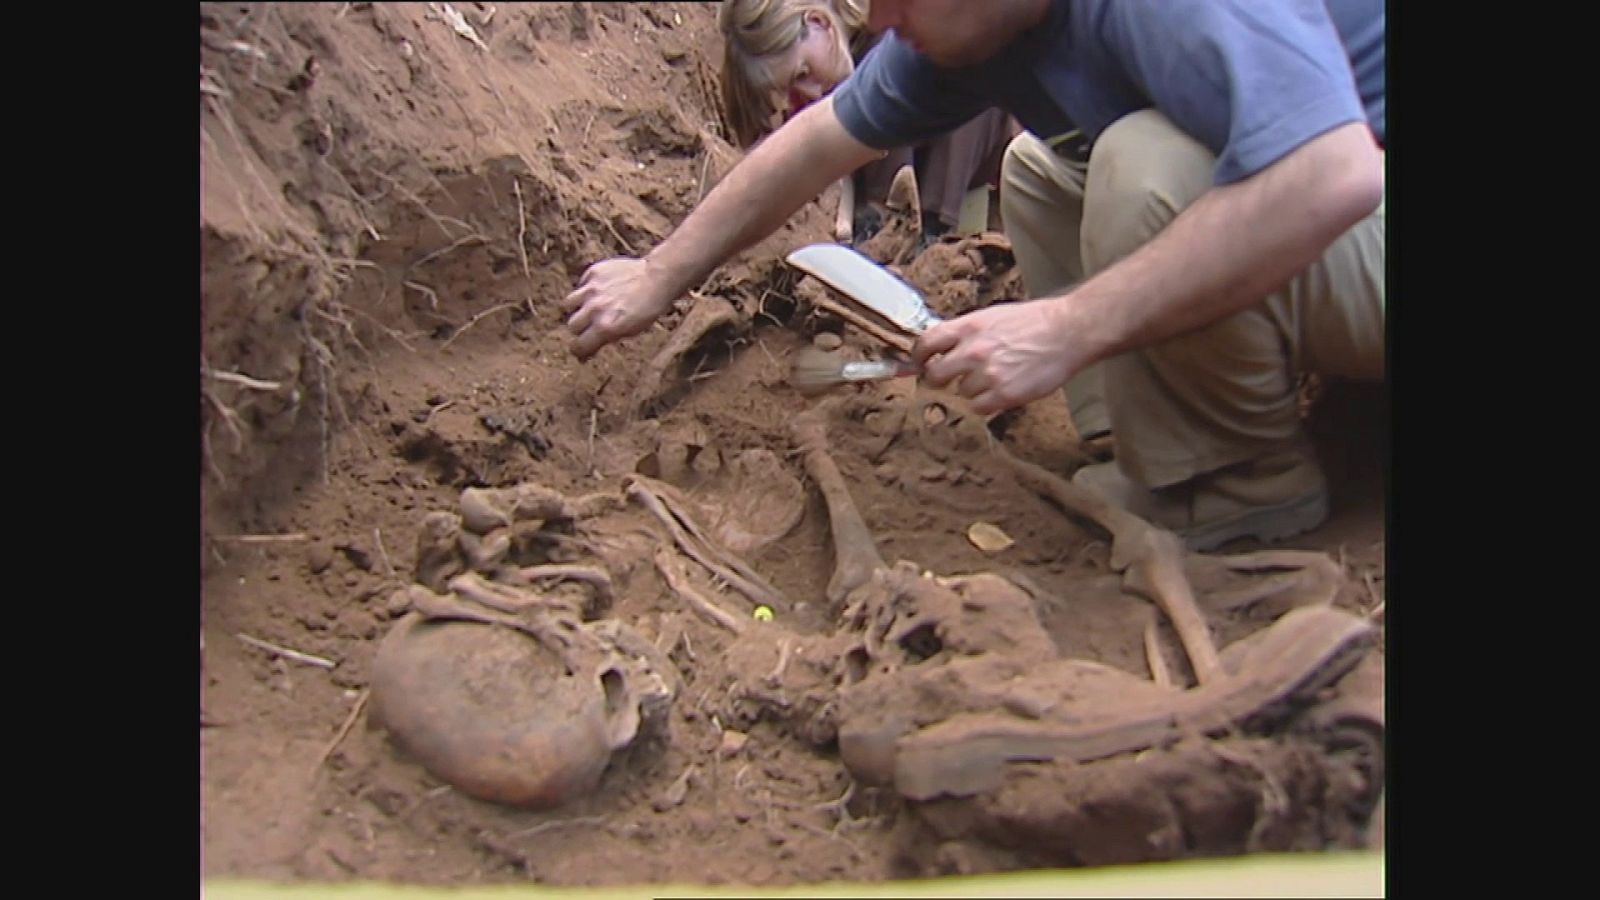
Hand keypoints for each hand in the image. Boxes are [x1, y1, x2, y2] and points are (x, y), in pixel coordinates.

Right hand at [562, 257, 678, 360]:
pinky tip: (599, 290)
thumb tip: (590, 349)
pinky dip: (585, 289)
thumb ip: (607, 338)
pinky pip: (580, 284)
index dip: (579, 350)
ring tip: (588, 307)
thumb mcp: (631, 331)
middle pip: (572, 325)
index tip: (581, 350)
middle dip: (579, 329)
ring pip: (568, 304)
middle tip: (589, 327)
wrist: (657, 278)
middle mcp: (594, 309)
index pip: (578, 346)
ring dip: (576, 308)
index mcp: (605, 327)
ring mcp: (591, 289)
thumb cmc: (649, 308)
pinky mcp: (593, 272)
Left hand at [910, 298, 1081, 415]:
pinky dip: (986, 403)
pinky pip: (979, 407)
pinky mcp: (1004, 394)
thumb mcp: (993, 316)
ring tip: (996, 377)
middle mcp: (973, 350)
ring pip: (961, 392)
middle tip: (951, 379)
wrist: (1068, 331)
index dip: (919, 357)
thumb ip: (966, 332)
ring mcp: (988, 374)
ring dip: (973, 389)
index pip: (925, 343)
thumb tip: (942, 345)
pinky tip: (1001, 391)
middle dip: (939, 378)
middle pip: (935, 375)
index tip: (920, 363)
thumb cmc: (1034, 322)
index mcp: (968, 327)